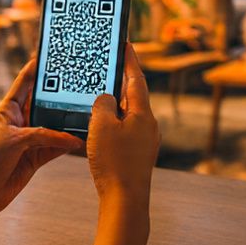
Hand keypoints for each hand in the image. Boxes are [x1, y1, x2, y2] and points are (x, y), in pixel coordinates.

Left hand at [0, 59, 83, 236]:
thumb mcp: (15, 140)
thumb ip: (44, 135)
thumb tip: (71, 138)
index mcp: (7, 110)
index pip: (24, 83)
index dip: (36, 68)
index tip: (52, 54)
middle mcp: (19, 122)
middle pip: (43, 104)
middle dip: (59, 96)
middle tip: (80, 83)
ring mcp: (28, 141)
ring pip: (53, 127)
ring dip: (67, 122)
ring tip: (86, 111)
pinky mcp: (35, 158)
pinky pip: (55, 147)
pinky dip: (67, 144)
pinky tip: (81, 139)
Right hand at [87, 44, 158, 205]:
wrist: (124, 201)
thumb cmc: (114, 162)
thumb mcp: (102, 126)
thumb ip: (103, 104)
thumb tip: (107, 99)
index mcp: (143, 113)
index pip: (136, 78)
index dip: (129, 60)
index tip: (125, 43)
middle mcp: (148, 125)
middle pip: (133, 96)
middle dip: (119, 82)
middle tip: (106, 66)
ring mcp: (145, 141)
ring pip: (127, 115)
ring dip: (113, 105)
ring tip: (96, 97)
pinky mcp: (137, 155)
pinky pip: (124, 131)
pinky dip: (111, 124)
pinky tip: (98, 128)